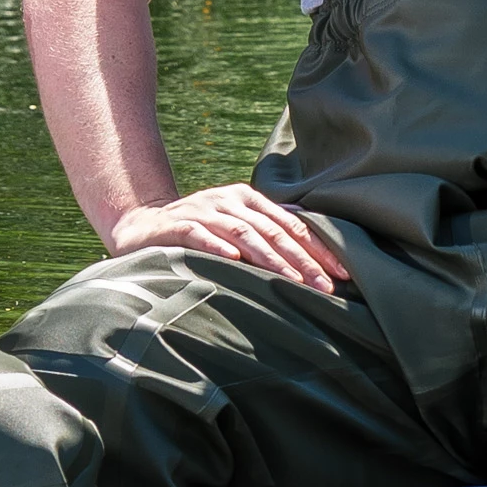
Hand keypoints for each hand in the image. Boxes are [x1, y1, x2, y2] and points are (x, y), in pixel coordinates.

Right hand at [107, 184, 350, 291]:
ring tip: (293, 282)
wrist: (143, 227)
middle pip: (273, 231)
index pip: (292, 225)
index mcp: (249, 199)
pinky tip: (233, 261)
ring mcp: (203, 210)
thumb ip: (268, 235)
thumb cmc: (201, 233)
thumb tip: (315, 256)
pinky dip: (217, 247)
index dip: (319, 248)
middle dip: (303, 260)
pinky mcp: (176, 225)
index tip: (343, 272)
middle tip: (325, 286)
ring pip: (244, 233)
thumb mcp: (236, 228)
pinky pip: (199, 235)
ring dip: (270, 259)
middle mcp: (229, 200)